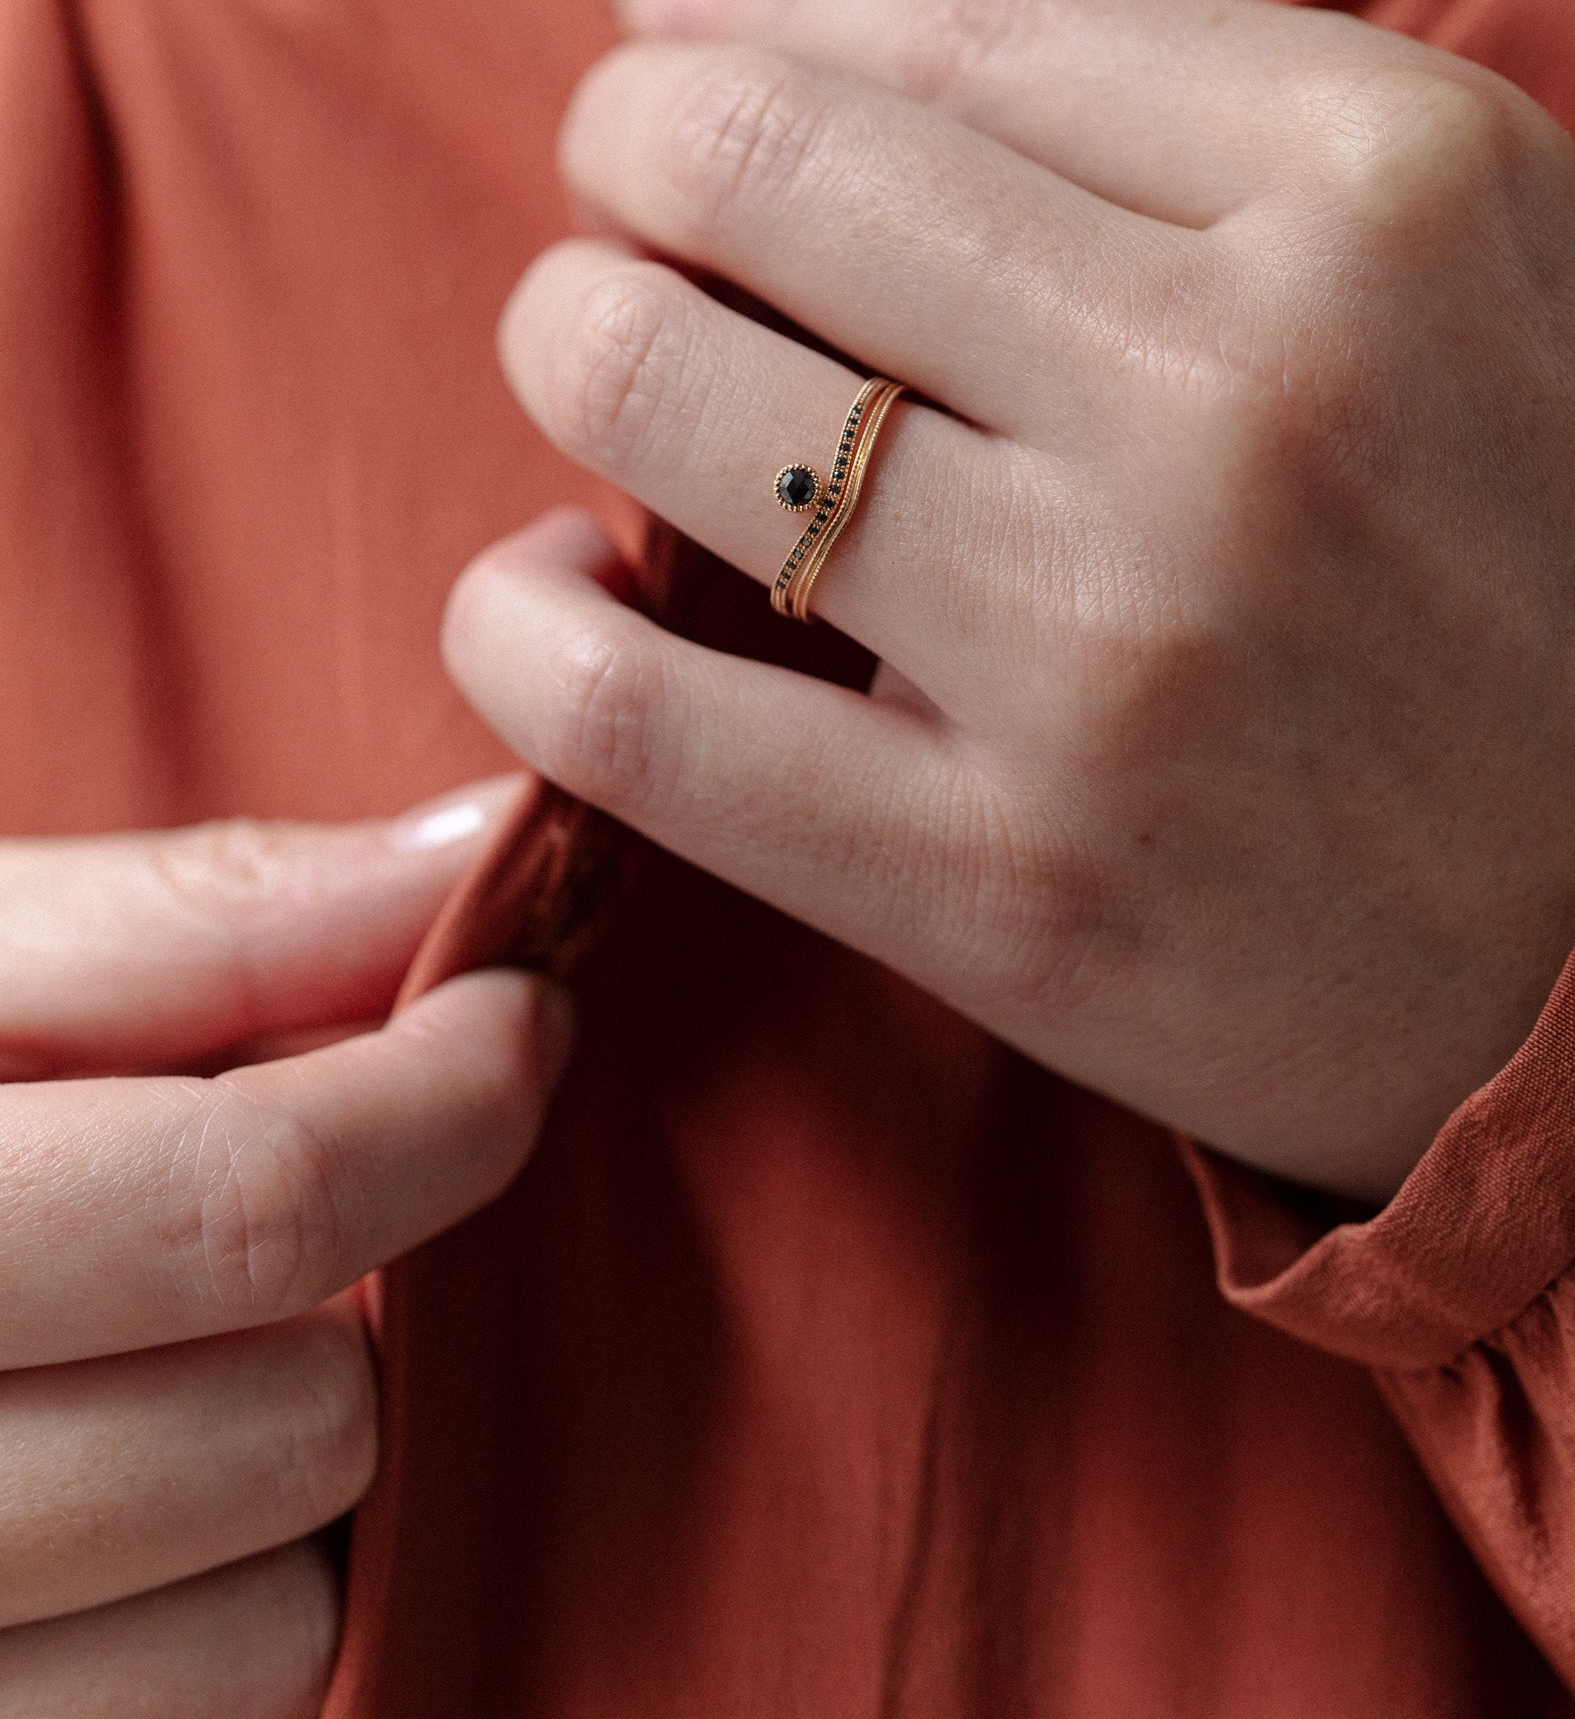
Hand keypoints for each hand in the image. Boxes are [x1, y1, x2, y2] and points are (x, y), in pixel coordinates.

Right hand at [0, 787, 564, 1717]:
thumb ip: (194, 921)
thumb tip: (479, 857)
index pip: (239, 1205)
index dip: (440, 1098)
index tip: (512, 1010)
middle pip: (296, 1424)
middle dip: (360, 1289)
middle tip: (300, 1191)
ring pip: (281, 1619)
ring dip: (297, 1462)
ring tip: (191, 1339)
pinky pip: (221, 1718)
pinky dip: (233, 1597)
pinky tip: (148, 1463)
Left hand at [444, 0, 1574, 1202]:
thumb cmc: (1527, 544)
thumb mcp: (1447, 238)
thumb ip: (1134, 87)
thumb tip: (705, 1)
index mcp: (1375, 182)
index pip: (924, 22)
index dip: (745, 21)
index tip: (670, 45)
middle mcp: (1247, 389)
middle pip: (741, 161)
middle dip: (627, 162)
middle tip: (643, 221)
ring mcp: (1118, 647)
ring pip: (642, 385)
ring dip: (567, 349)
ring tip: (622, 385)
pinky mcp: (1009, 888)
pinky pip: (625, 714)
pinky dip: (519, 623)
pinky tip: (556, 594)